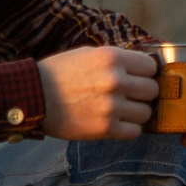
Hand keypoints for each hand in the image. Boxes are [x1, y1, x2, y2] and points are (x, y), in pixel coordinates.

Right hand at [38, 46, 157, 139]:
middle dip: (142, 93)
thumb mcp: (89, 54)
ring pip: (146, 112)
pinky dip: (128, 129)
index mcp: (112, 58)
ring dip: (136, 113)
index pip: (151, 67)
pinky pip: (135, 132)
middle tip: (129, 96)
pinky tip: (116, 123)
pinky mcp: (105, 128)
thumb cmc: (60, 73)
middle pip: (152, 90)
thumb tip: (144, 67)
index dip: (144, 73)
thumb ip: (117, 60)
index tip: (136, 78)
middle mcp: (115, 80)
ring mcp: (111, 105)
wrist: (33, 96)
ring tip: (120, 110)